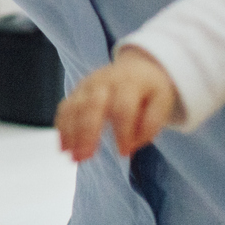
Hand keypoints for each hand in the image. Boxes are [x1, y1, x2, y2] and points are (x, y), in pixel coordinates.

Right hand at [55, 46, 177, 161]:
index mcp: (130, 83)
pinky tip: (63, 146)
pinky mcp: (77, 91)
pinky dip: (62, 127)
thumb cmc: (148, 91)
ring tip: (71, 156)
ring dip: (70, 132)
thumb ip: (150, 124)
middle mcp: (105, 81)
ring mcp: (88, 85)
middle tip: (84, 157)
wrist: (135, 67)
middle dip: (86, 132)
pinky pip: (65, 107)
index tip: (123, 152)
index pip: (123, 107)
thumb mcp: (162, 103)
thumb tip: (130, 146)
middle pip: (92, 104)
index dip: (122, 131)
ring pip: (74, 106)